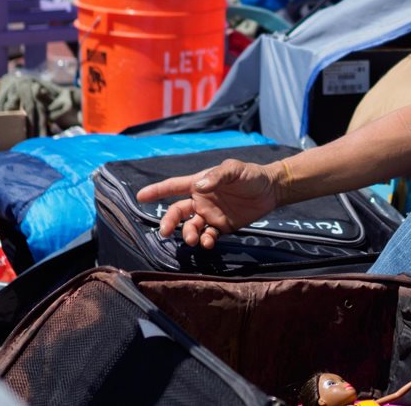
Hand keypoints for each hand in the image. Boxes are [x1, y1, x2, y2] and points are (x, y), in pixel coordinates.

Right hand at [135, 158, 278, 248]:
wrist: (270, 190)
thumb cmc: (250, 175)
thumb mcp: (234, 170)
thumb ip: (217, 177)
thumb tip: (198, 187)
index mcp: (199, 184)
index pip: (173, 187)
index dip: (156, 191)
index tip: (140, 197)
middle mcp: (201, 200)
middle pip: (177, 212)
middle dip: (169, 222)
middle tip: (165, 232)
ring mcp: (210, 215)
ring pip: (191, 227)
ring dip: (188, 234)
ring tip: (193, 239)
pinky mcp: (222, 227)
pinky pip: (208, 236)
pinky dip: (206, 240)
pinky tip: (210, 241)